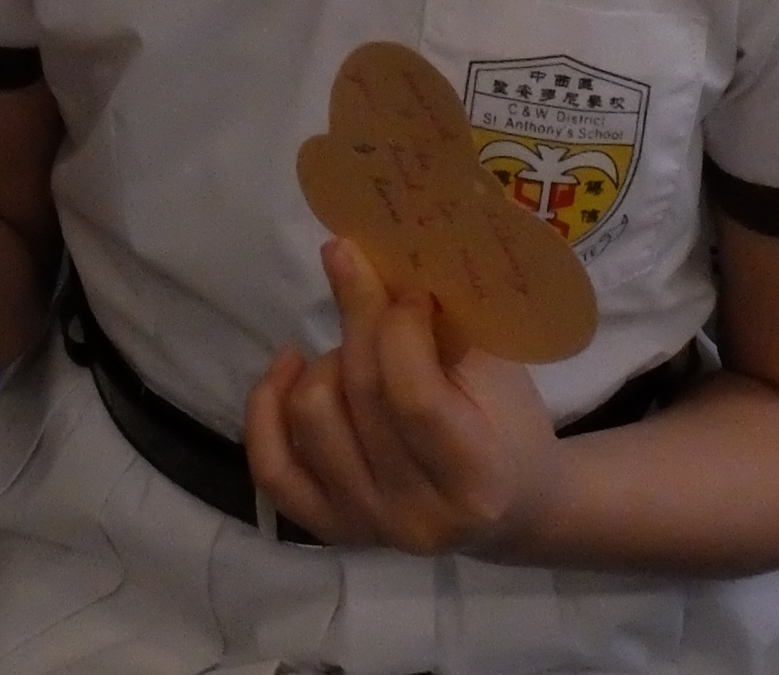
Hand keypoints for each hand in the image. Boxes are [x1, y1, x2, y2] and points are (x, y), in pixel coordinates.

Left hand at [244, 240, 564, 553]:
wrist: (510, 502)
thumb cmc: (507, 420)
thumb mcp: (494, 367)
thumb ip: (443, 321)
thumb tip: (371, 250)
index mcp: (474, 478)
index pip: (411, 395)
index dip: (399, 325)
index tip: (410, 289)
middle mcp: (417, 517)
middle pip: (359, 395)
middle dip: (359, 316)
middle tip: (364, 273)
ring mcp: (368, 528)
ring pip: (311, 416)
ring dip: (327, 362)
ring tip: (355, 348)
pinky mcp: (330, 528)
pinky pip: (271, 464)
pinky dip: (268, 405)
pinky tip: (291, 364)